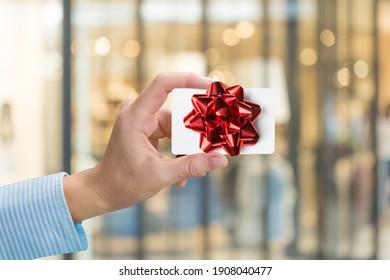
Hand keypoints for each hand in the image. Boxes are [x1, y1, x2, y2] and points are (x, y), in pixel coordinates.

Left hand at [63, 73, 227, 221]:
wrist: (105, 190)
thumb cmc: (124, 183)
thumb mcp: (160, 175)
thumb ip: (192, 166)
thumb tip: (221, 160)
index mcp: (135, 116)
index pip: (163, 83)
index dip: (188, 79)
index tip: (211, 86)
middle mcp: (139, 111)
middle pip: (178, 110)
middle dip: (198, 128)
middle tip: (216, 141)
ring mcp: (144, 119)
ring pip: (178, 124)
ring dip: (189, 145)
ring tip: (199, 166)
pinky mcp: (148, 127)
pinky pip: (173, 132)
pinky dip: (181, 148)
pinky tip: (185, 168)